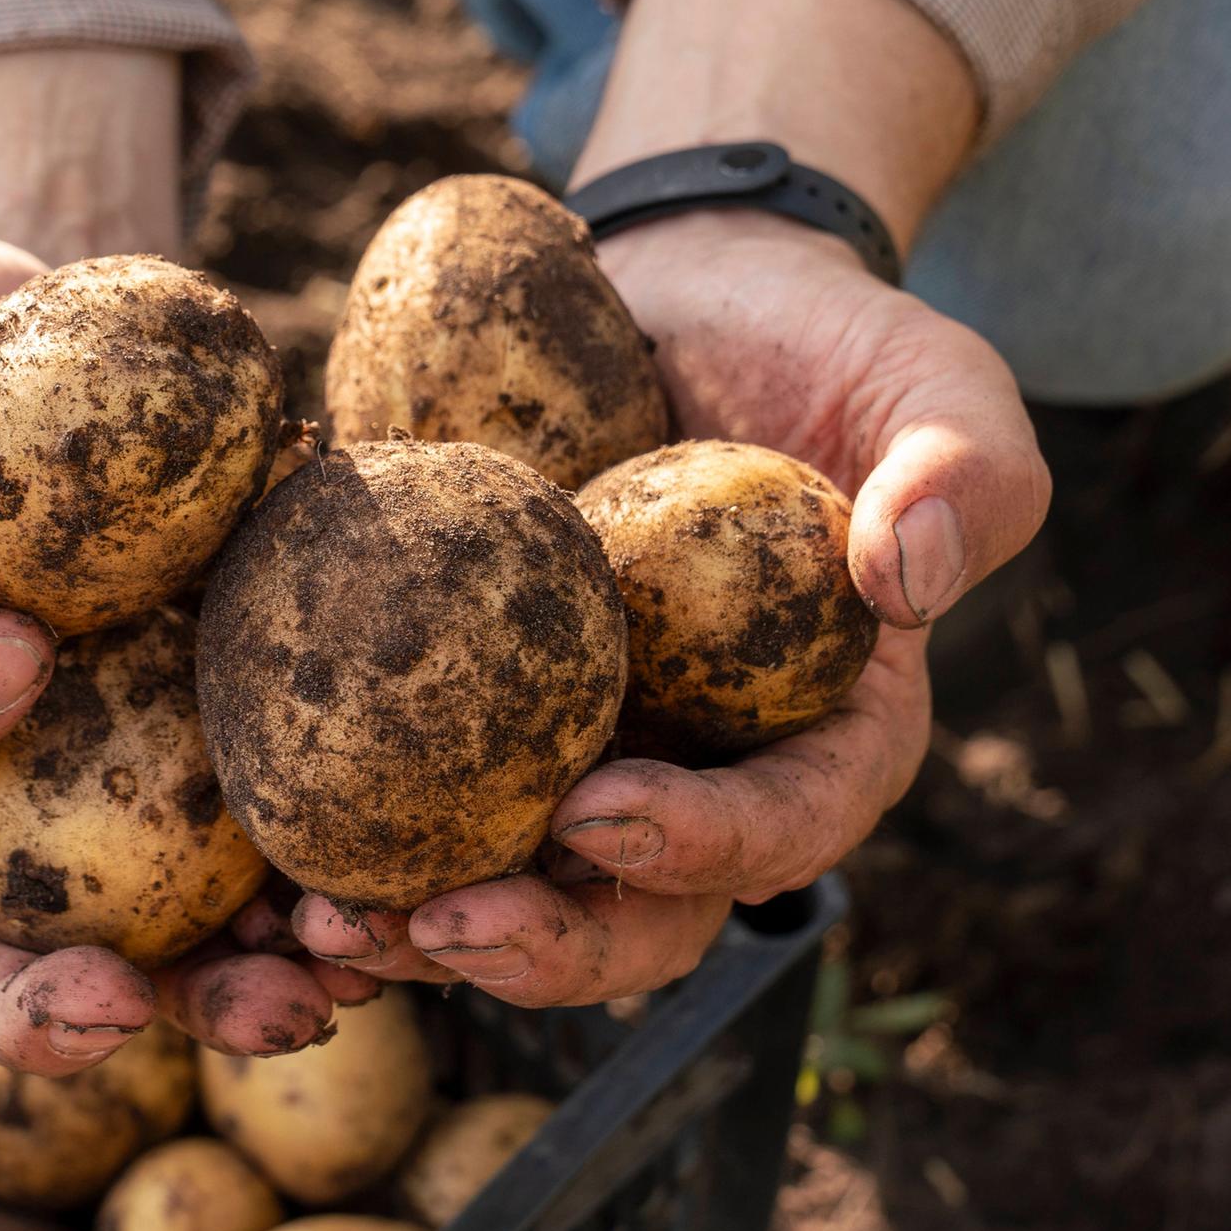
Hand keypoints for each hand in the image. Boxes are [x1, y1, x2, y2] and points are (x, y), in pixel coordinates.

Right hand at [0, 57, 355, 1070]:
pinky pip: (272, 849)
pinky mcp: (218, 754)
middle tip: (130, 997)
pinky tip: (419, 892)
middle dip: (52, 999)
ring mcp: (101, 783)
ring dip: (228, 985)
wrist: (77, 349)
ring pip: (146, 941)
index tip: (14, 645)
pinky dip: (337, 887)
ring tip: (325, 977)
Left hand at [293, 0, 1050, 1006]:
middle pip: (636, 903)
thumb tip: (906, 575)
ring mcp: (579, 732)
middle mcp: (700, 758)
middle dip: (542, 939)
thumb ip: (966, 473)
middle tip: (438, 926)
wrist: (693, 291)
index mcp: (825, 727)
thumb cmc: (832, 341)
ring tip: (317, 927)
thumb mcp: (937, 384)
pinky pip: (411, 780)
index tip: (602, 817)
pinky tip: (263, 843)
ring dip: (418, 925)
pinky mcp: (477, 687)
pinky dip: (344, 828)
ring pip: (511, 875)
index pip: (787, 822)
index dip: (704, 847)